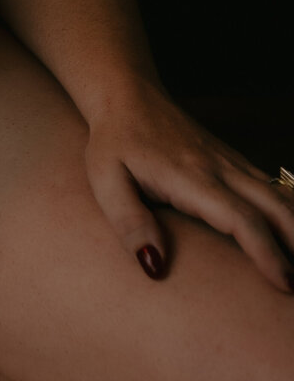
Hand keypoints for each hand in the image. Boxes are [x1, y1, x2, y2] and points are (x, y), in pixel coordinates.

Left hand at [83, 80, 293, 292]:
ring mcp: (231, 162)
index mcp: (192, 177)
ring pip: (280, 196)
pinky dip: (290, 210)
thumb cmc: (113, 143)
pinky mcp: (233, 161)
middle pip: (276, 208)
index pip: (241, 219)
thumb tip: (155, 266)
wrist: (127, 96)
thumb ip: (130, 223)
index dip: (266, 253)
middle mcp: (221, 168)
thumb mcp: (105, 182)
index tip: (283, 283)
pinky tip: (293, 231)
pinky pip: (272, 187)